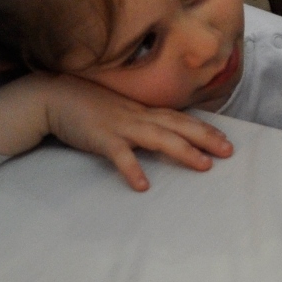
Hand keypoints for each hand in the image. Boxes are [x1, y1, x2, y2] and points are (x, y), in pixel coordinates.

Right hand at [0, 74, 233, 191]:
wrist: (53, 96)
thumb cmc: (86, 104)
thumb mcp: (118, 109)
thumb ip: (138, 120)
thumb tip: (158, 133)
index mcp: (142, 110)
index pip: (179, 119)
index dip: (204, 129)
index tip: (225, 140)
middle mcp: (137, 116)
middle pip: (178, 126)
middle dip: (205, 138)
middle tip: (228, 152)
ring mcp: (120, 126)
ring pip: (158, 138)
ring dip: (183, 151)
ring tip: (203, 165)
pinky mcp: (101, 139)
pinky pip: (120, 156)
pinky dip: (132, 170)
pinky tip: (143, 186)